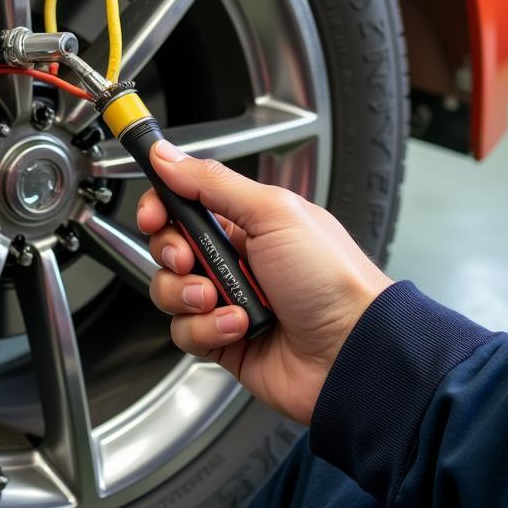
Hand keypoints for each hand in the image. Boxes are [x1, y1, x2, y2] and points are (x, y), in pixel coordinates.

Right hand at [138, 142, 391, 424]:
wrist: (352, 351)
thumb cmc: (331, 278)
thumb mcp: (273, 212)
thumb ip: (213, 182)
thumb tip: (167, 155)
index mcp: (245, 220)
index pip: (182, 203)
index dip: (159, 208)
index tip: (154, 216)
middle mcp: (232, 257)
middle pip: (167, 247)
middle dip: (171, 253)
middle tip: (191, 259)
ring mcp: (225, 299)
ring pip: (168, 291)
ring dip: (188, 295)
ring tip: (222, 300)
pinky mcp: (221, 339)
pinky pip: (184, 331)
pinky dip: (207, 330)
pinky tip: (239, 327)